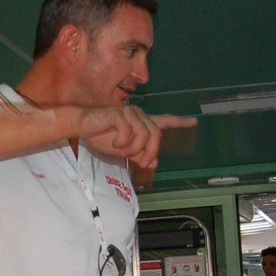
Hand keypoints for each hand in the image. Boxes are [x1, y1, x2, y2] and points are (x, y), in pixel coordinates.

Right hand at [78, 105, 194, 169]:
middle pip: (156, 134)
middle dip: (151, 151)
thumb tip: (154, 163)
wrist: (81, 127)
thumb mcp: (123, 150)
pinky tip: (113, 143)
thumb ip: (139, 155)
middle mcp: (138, 115)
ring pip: (144, 134)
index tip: (194, 121)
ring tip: (120, 150)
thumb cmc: (100, 136)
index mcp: (141, 123)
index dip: (180, 122)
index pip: (164, 121)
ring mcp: (129, 113)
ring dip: (133, 149)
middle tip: (142, 163)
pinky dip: (122, 143)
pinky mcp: (119, 114)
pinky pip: (129, 133)